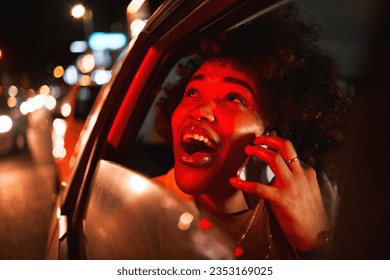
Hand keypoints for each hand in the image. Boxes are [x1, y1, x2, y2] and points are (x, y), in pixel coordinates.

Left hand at [229, 135, 330, 251]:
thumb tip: (282, 173)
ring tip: (247, 150)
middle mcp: (299, 175)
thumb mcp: (310, 192)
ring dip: (258, 151)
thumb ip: (298, 180)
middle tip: (256, 140)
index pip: (291, 151)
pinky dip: (243, 183)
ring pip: (273, 158)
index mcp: (306, 173)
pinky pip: (258, 187)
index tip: (266, 142)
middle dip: (268, 139)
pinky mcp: (280, 199)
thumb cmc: (311, 216)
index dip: (276, 143)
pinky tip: (234, 181)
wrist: (317, 235)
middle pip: (285, 146)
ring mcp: (290, 186)